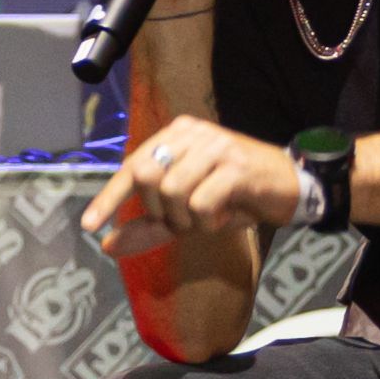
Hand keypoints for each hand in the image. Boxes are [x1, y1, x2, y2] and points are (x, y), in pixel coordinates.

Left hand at [81, 113, 302, 257]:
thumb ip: (150, 227)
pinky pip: (201, 203)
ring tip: (210, 218)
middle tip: (187, 221)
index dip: (109, 198)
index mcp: (175, 135)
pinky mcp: (235, 166)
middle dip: (161, 211)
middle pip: (146, 178)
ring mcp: (214, 146)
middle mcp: (191, 133)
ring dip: (187, 220)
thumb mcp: (188, 213)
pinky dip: (208, 221)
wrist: (290, 188)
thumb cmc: (236, 198)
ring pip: (172, 192)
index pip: (131, 166)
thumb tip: (107, 245)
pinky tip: (226, 217)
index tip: (89, 225)